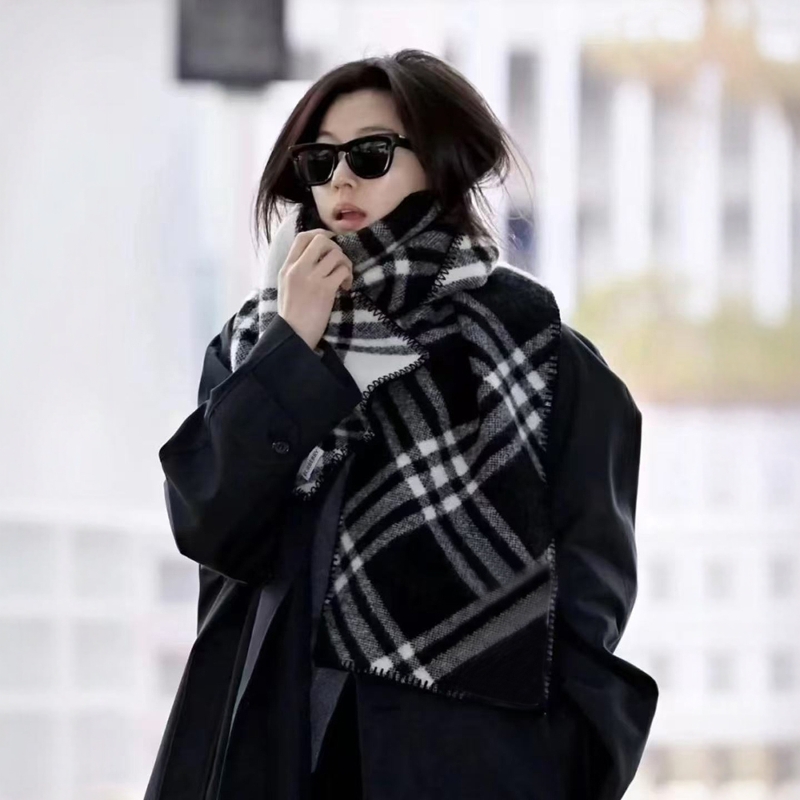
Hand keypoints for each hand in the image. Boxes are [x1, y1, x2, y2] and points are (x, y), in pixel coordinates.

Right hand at [277, 229, 352, 350]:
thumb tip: (315, 256)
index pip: (302, 237)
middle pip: (320, 240)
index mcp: (287, 267)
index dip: (320, 234)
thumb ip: (296, 270)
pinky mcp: (324, 290)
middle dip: (335, 247)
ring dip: (345, 263)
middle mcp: (297, 269)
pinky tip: (345, 286)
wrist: (293, 335)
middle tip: (339, 261)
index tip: (330, 241)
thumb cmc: (292, 314)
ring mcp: (311, 278)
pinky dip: (348, 276)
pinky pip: (342, 270)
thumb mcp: (286, 286)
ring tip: (344, 277)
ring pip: (335, 254)